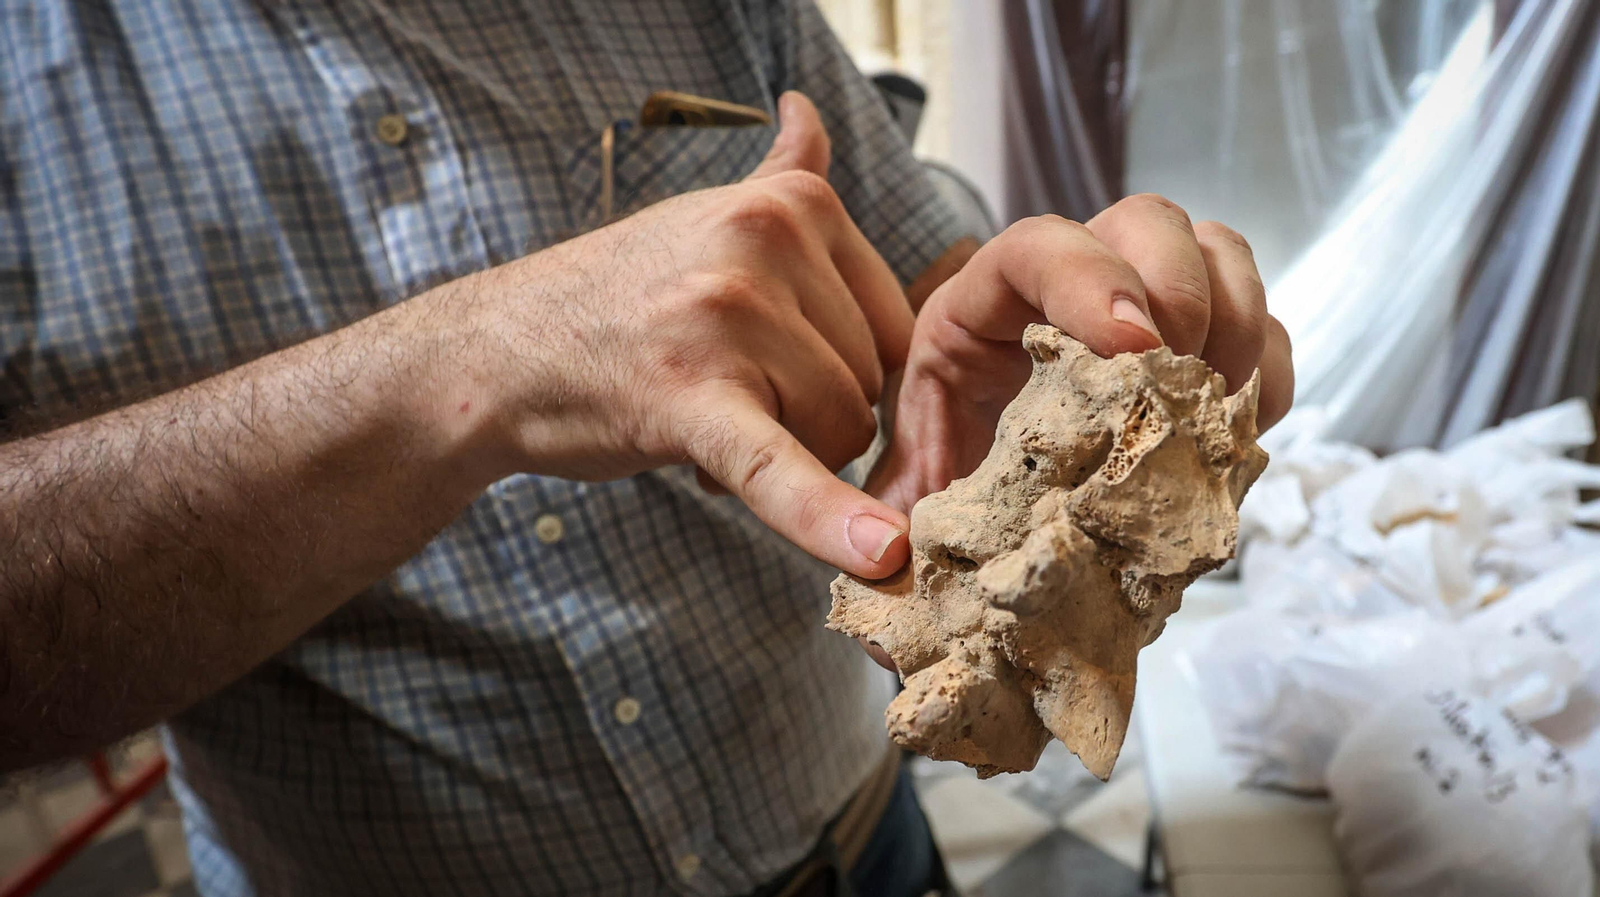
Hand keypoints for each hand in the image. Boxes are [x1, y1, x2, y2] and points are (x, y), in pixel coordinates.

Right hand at [440, 92, 913, 577]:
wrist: (497, 350)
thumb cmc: (617, 295)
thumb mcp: (703, 215)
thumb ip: (779, 174)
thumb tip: (812, 110)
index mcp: (792, 203)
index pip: (890, 325)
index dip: (836, 369)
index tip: (767, 365)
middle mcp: (768, 242)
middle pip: (867, 380)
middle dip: (807, 414)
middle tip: (721, 393)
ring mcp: (730, 316)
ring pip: (840, 430)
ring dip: (779, 451)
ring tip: (699, 418)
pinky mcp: (693, 398)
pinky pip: (781, 469)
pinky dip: (824, 518)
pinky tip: (876, 555)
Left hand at [866, 197, 1294, 515]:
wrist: (989, 516)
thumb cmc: (942, 490)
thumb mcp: (905, 498)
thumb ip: (889, 519)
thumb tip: (883, 558)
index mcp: (980, 307)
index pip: (1039, 245)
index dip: (1091, 280)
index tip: (1133, 349)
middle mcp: (1065, 284)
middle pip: (1146, 222)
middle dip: (1181, 295)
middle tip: (1182, 386)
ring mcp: (1142, 301)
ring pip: (1216, 253)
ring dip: (1235, 326)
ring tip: (1214, 412)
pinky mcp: (1199, 343)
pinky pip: (1263, 322)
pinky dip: (1267, 371)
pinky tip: (1237, 432)